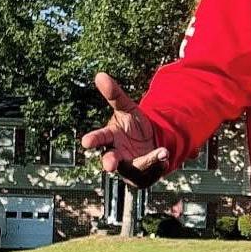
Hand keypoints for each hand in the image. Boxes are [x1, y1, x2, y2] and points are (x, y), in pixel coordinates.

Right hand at [81, 72, 169, 188]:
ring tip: (162, 152)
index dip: (93, 140)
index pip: (99, 138)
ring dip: (149, 161)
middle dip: (109, 162)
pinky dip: (159, 165)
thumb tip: (100, 74)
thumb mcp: (127, 108)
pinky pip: (150, 174)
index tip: (86, 142)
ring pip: (136, 168)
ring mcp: (128, 167)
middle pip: (110, 159)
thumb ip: (115, 94)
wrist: (148, 142)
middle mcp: (116, 154)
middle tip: (109, 166)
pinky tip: (164, 156)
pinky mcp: (141, 176)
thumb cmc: (132, 125)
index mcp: (110, 137)